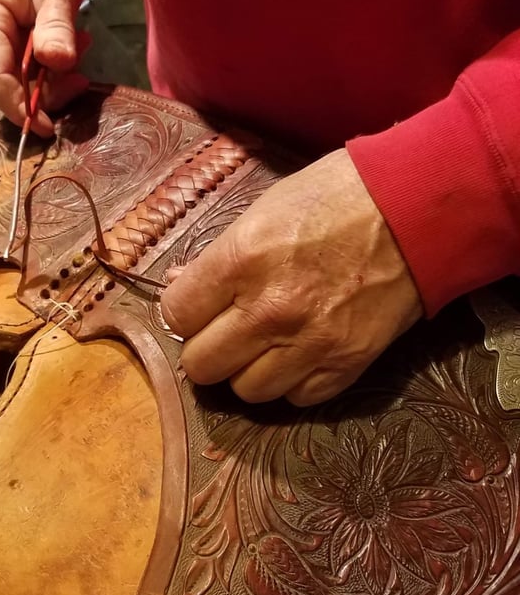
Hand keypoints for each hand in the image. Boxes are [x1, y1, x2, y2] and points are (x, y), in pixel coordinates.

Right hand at [0, 0, 90, 134]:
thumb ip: (56, 21)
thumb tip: (57, 63)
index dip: (18, 106)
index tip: (48, 127)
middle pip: (5, 83)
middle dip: (45, 91)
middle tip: (82, 78)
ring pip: (17, 80)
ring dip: (53, 77)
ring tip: (82, 44)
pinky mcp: (2, 42)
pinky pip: (24, 69)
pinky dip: (50, 67)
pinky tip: (71, 46)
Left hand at [160, 149, 422, 405]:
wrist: (416, 210)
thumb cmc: (338, 196)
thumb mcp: (265, 209)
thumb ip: (220, 256)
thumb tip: (179, 285)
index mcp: (242, 260)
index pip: (177, 315)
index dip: (184, 312)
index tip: (198, 306)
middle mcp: (270, 310)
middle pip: (202, 366)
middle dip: (208, 348)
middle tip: (226, 331)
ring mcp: (310, 343)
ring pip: (246, 392)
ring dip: (249, 370)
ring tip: (266, 344)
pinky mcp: (346, 365)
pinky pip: (296, 398)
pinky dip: (293, 382)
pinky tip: (300, 353)